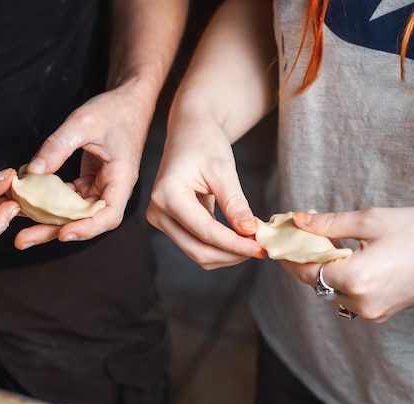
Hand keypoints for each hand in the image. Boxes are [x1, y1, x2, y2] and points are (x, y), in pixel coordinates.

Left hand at [13, 79, 152, 248]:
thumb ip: (58, 146)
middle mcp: (112, 189)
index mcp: (121, 178)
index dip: (87, 228)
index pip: (109, 215)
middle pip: (86, 220)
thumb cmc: (114, 110)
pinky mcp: (89, 182)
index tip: (64, 233)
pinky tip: (29, 205)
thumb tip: (32, 172)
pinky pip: (68, 200)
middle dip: (55, 231)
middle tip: (24, 239)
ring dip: (49, 222)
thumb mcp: (84, 122)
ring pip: (74, 214)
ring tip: (22, 231)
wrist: (127, 101)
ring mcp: (100, 187)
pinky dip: (50, 204)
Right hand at [146, 109, 265, 269]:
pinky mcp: (170, 223)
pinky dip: (220, 247)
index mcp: (167, 196)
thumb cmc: (204, 142)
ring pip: (197, 253)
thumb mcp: (223, 169)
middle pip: (198, 250)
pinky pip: (196, 245)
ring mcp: (161, 220)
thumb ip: (234, 203)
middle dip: (231, 254)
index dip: (235, 244)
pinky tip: (239, 238)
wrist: (189, 132)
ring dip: (226, 254)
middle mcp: (158, 213)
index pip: (205, 232)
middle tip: (261, 248)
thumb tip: (250, 232)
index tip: (262, 248)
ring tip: (252, 242)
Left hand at [283, 208, 413, 321]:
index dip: (291, 257)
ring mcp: (372, 311)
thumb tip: (298, 220)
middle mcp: (360, 302)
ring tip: (327, 243)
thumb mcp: (370, 221)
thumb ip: (328, 224)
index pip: (306, 271)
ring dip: (325, 269)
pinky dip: (342, 278)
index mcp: (355, 279)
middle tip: (301, 237)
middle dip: (307, 260)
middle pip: (317, 282)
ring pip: (332, 290)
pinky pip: (349, 296)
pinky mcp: (381, 312)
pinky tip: (346, 256)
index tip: (281, 243)